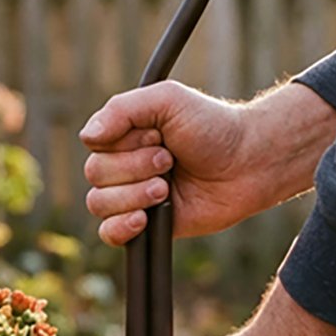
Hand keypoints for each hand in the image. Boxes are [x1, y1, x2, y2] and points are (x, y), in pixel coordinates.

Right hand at [80, 79, 335, 247]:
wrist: (249, 163)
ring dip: (133, 195)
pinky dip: (121, 228)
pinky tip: (143, 220)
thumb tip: (86, 137)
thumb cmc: (212, 127)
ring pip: (99, 204)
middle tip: (170, 160)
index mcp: (125, 134)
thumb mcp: (168, 100)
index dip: (122, 144)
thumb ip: (122, 109)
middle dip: (134, 168)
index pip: (94, 144)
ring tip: (166, 188)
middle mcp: (124, 165)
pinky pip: (110, 234)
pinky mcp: (146, 226)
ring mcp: (133, 196)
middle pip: (95, 175)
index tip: (157, 135)